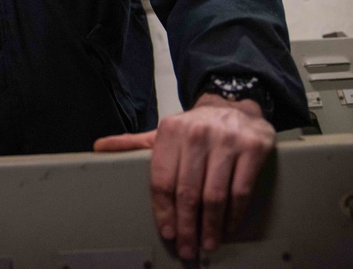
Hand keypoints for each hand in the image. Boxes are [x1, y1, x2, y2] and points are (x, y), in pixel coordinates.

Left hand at [93, 94, 274, 259]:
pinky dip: (233, 214)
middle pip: (187, 192)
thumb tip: (99, 147)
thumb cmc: (196, 128)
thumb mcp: (165, 133)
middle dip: (186, 226)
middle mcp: (197, 134)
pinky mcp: (253, 149)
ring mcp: (227, 140)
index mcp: (171, 130)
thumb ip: (134, 143)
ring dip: (210, 226)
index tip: (166, 232)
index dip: (163, 211)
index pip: (162, 179)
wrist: (235, 106)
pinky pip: (240, 191)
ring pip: (214, 195)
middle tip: (187, 247)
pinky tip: (228, 227)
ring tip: (207, 244)